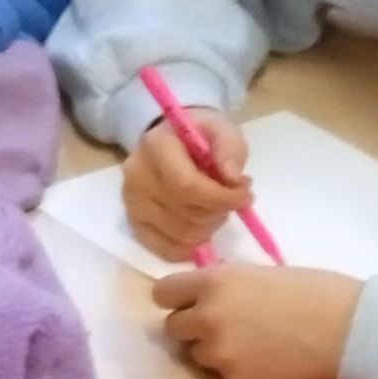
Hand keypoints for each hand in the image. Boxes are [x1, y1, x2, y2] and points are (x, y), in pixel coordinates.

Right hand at [123, 108, 253, 260]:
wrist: (171, 141)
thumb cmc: (200, 135)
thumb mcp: (221, 129)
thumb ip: (230, 148)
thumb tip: (232, 178)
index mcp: (156, 147)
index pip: (187, 186)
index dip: (221, 198)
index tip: (245, 195)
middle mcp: (137, 177)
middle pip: (186, 214)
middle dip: (220, 211)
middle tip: (233, 198)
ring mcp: (132, 204)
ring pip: (181, 234)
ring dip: (210, 227)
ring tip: (217, 207)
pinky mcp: (134, 224)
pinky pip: (167, 249)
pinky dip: (192, 245)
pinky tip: (203, 227)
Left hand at [149, 263, 361, 378]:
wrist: (352, 332)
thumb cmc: (318, 291)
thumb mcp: (262, 274)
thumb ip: (228, 286)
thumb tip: (209, 297)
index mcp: (215, 282)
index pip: (164, 293)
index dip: (179, 299)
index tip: (191, 303)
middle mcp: (207, 318)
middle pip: (174, 328)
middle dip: (195, 328)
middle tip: (228, 328)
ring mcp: (219, 355)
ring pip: (199, 356)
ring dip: (217, 352)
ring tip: (256, 347)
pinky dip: (240, 374)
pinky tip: (270, 365)